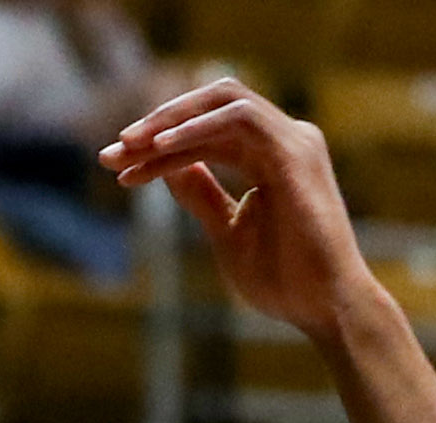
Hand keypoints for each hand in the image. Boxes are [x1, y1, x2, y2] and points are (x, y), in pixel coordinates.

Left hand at [99, 79, 377, 341]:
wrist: (323, 306)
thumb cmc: (283, 277)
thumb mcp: (226, 230)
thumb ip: (201, 195)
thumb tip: (171, 169)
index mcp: (268, 157)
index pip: (204, 134)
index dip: (155, 146)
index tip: (114, 164)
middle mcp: (284, 139)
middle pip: (210, 109)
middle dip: (157, 125)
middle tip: (112, 152)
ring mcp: (294, 142)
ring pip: (223, 103)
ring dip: (172, 120)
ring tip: (130, 146)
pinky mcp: (295, 155)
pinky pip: (241, 120)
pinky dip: (198, 128)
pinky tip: (161, 148)